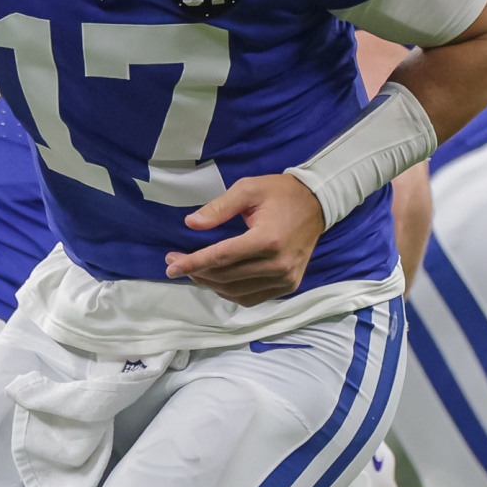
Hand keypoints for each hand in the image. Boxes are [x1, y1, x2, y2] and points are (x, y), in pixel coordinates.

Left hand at [164, 173, 325, 305]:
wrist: (316, 204)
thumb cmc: (279, 193)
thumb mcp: (247, 189)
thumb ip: (218, 208)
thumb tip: (191, 224)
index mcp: (267, 239)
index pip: (222, 257)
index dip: (193, 263)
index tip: (170, 266)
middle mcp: (278, 264)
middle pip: (226, 277)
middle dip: (196, 271)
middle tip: (175, 262)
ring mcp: (286, 279)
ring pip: (236, 292)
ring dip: (210, 284)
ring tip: (193, 270)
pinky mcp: (289, 286)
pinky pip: (252, 298)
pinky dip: (230, 293)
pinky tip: (216, 281)